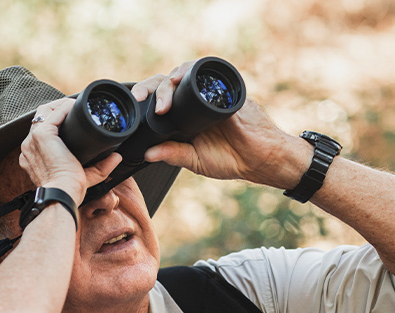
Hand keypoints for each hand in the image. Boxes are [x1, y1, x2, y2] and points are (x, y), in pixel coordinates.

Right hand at [20, 98, 123, 203]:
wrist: (62, 194)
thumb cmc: (69, 191)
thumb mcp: (86, 176)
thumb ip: (101, 167)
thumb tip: (117, 157)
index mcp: (33, 156)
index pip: (41, 130)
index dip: (57, 121)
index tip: (75, 120)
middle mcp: (29, 146)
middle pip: (41, 117)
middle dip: (58, 109)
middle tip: (77, 110)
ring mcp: (33, 140)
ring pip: (44, 111)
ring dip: (60, 105)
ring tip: (76, 106)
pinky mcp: (41, 135)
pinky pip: (53, 113)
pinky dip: (65, 107)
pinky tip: (77, 108)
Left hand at [133, 60, 307, 188]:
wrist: (260, 158)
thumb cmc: (229, 159)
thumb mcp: (194, 160)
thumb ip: (172, 154)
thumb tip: (147, 154)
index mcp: (184, 117)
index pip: (160, 99)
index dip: (146, 97)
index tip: (133, 102)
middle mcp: (194, 101)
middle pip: (168, 83)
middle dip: (152, 86)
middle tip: (142, 97)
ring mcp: (210, 94)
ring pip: (186, 72)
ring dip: (172, 78)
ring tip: (164, 90)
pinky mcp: (226, 90)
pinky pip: (210, 72)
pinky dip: (195, 69)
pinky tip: (184, 75)